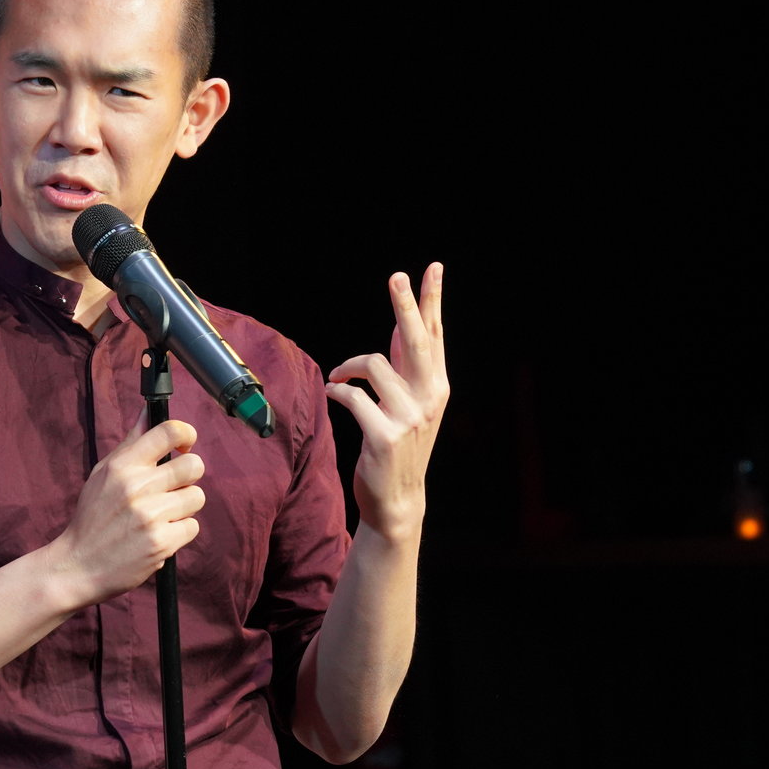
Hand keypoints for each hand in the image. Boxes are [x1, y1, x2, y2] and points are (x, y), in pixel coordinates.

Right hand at [47, 418, 205, 607]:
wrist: (77, 566)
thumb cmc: (92, 518)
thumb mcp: (103, 474)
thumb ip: (131, 443)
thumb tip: (149, 409)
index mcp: (122, 465)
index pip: (168, 432)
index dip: (186, 435)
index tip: (184, 446)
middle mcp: (137, 486)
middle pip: (194, 465)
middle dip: (188, 477)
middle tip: (172, 488)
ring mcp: (150, 515)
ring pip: (196, 497)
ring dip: (183, 508)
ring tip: (160, 517)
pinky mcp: (161, 543)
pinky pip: (192, 527)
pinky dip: (179, 533)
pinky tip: (157, 537)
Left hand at [326, 262, 447, 543]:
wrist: (397, 500)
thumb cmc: (398, 447)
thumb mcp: (408, 405)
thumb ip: (405, 367)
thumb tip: (400, 325)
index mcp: (436, 387)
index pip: (435, 336)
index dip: (433, 301)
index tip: (433, 268)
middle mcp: (429, 398)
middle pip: (417, 341)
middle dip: (407, 305)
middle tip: (397, 275)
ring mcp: (409, 418)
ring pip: (375, 366)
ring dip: (348, 366)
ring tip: (338, 376)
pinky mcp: (384, 436)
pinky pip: (353, 398)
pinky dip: (338, 392)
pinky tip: (332, 393)